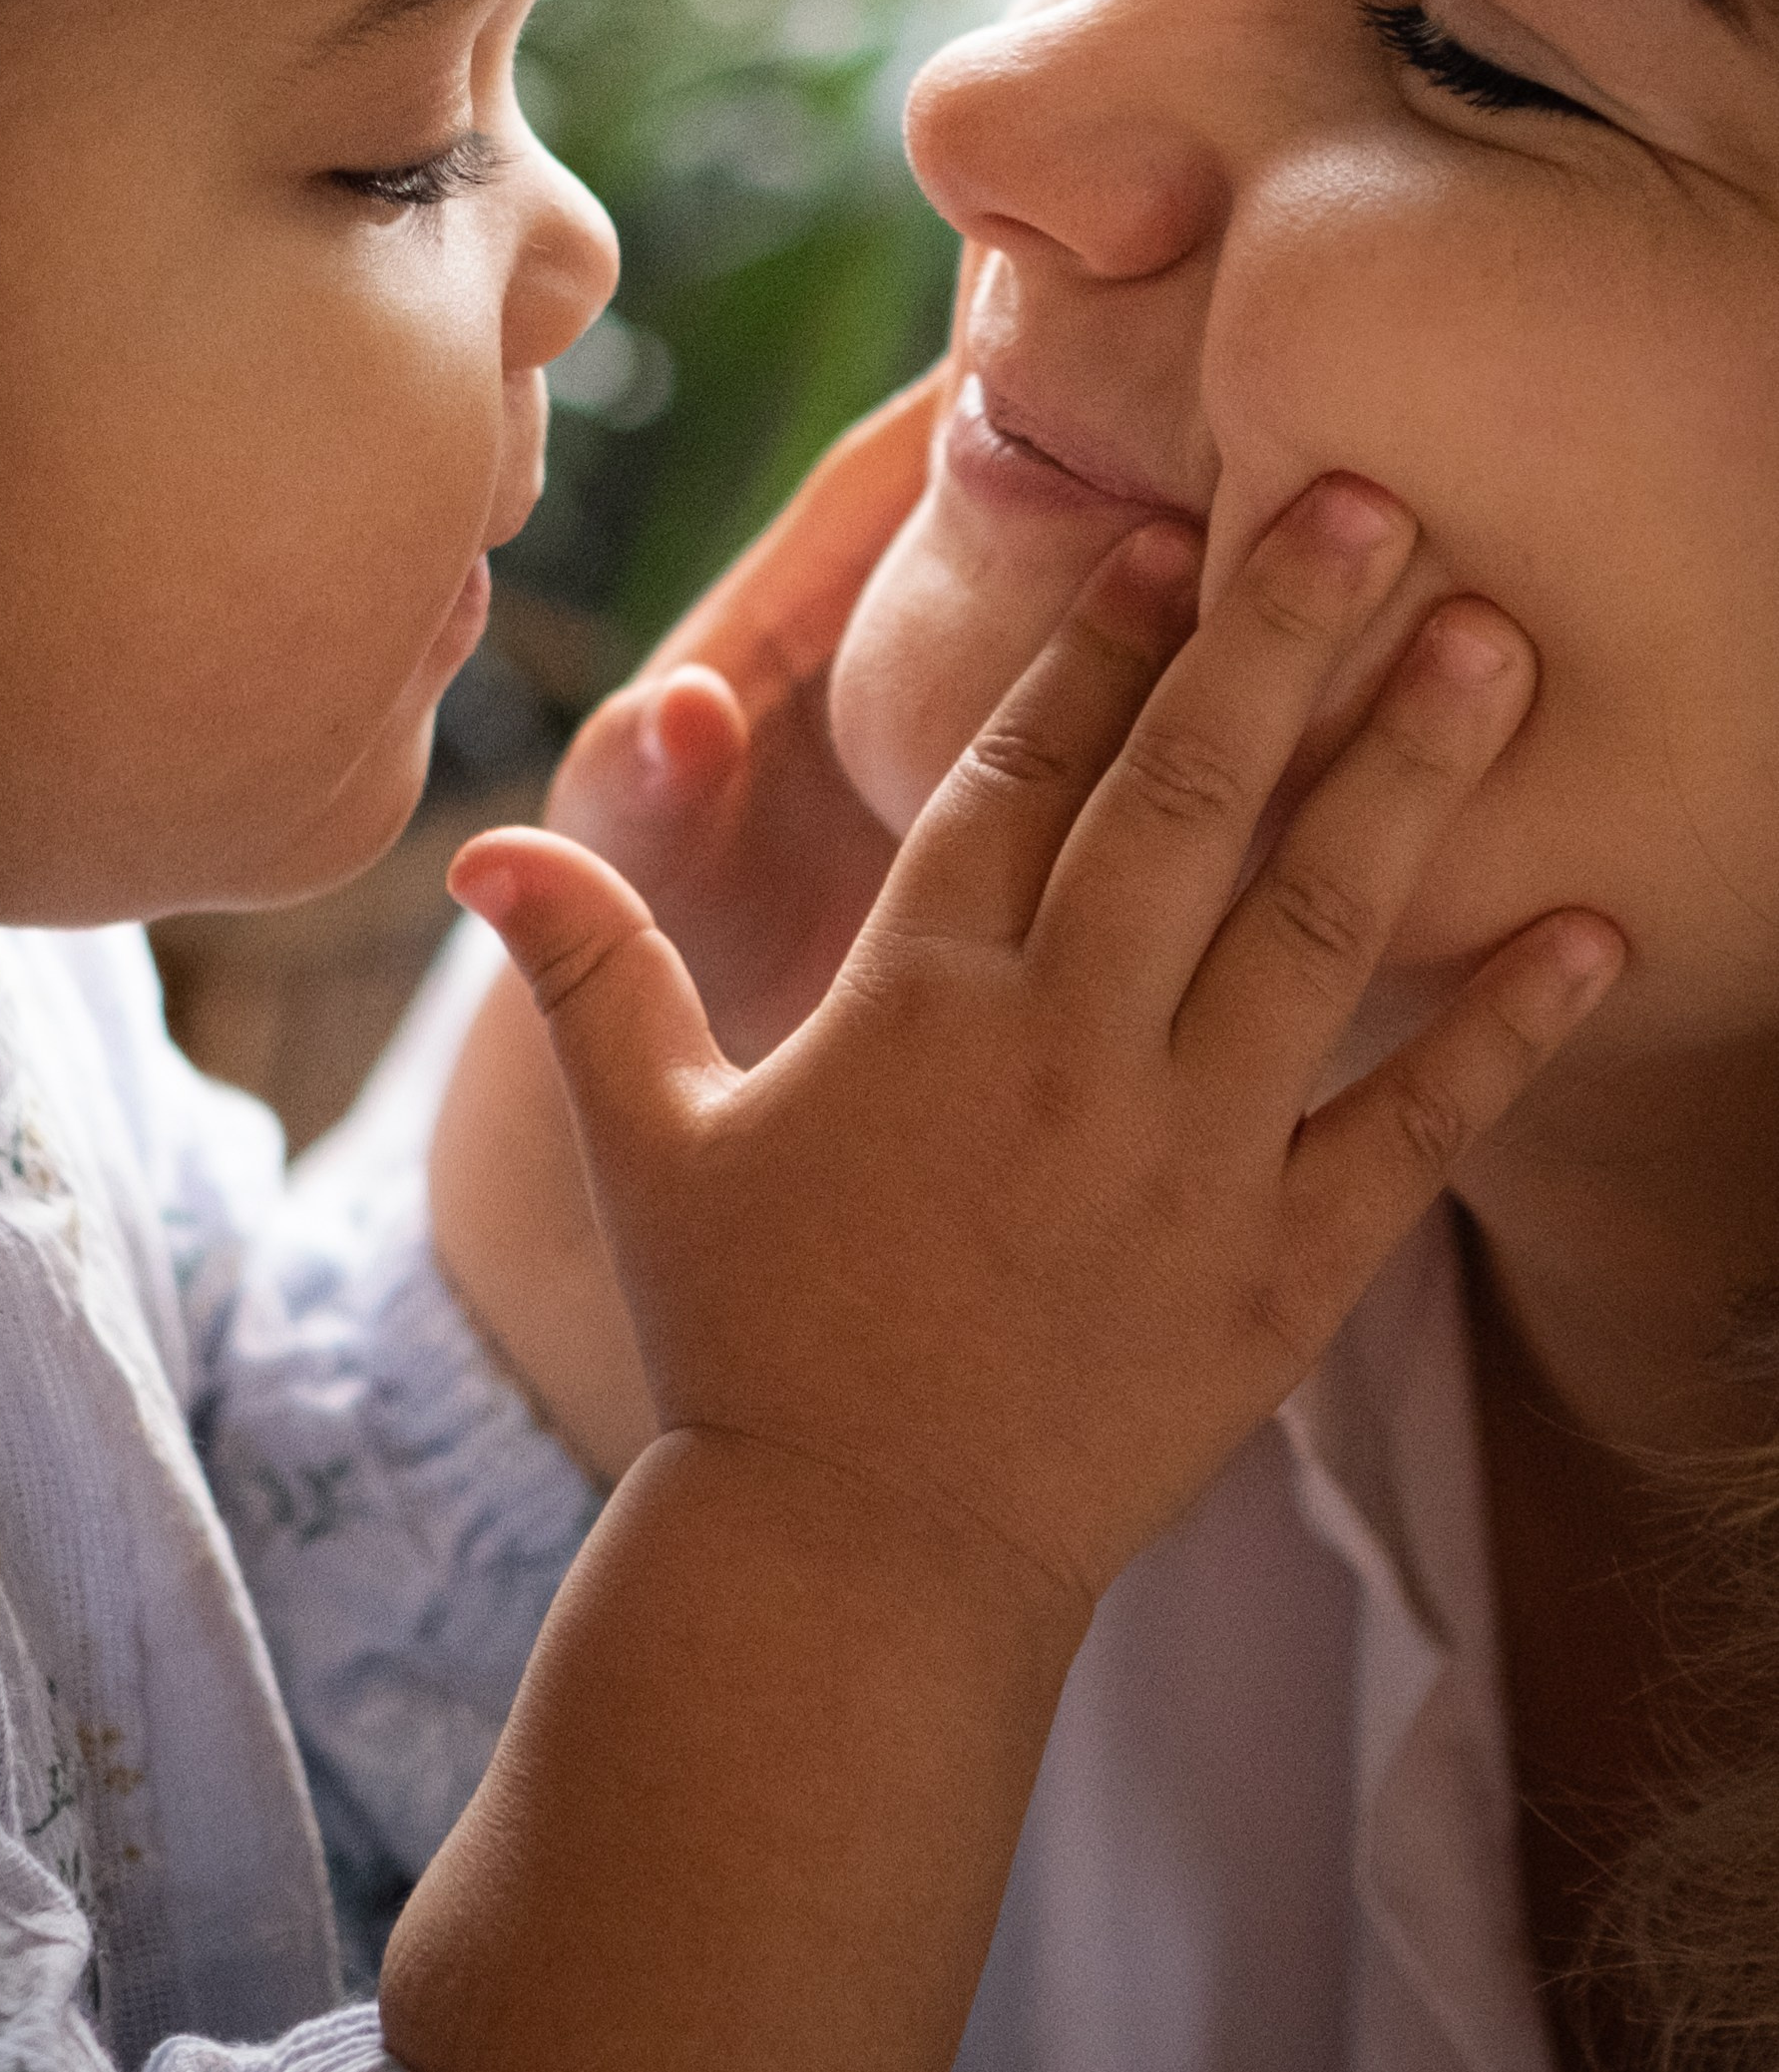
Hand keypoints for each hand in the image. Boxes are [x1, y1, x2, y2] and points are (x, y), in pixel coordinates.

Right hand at [453, 476, 1624, 1599]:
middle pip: (1187, 800)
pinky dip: (1503, 1032)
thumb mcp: (645, 1141)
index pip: (1023, 772)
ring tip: (1496, 643)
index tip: (1176, 526)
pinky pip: (1409, 1134)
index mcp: (920, 1000)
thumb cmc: (741, 1338)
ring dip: (1406, 775)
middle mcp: (1065, 1051)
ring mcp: (1185, 1163)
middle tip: (1375, 499)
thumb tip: (477, 844)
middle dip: (1280, 637)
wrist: (852, 1571)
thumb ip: (585, 972)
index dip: (1101, 637)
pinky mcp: (1277, 1278)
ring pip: (1312, 926)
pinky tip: (1594, 928)